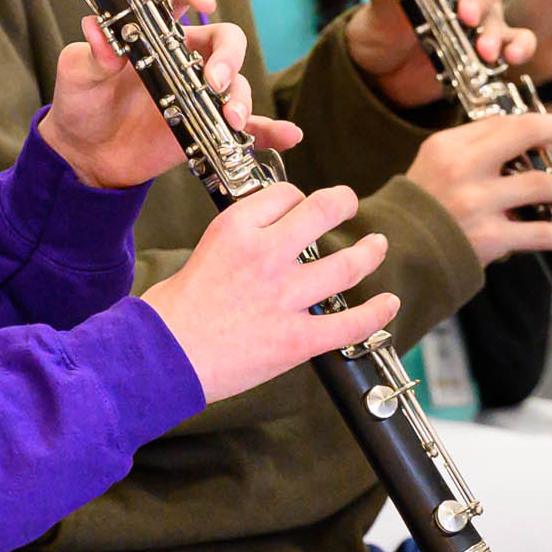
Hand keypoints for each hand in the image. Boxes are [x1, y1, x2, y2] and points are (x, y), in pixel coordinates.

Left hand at [41, 0, 300, 189]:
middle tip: (214, 81)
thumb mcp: (77, 73)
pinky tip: (288, 135)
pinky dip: (270, 130)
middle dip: (228, 56)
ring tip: (231, 119)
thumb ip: (92, 53)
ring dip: (242, 97)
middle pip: (224, 39)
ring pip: (237, 83)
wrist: (85, 153)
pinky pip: (247, 126)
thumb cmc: (80, 101)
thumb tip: (96, 29)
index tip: (203, 1)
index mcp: (152, 31)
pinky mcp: (207, 125)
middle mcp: (183, 56)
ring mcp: (198, 92)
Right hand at [140, 183, 392, 401]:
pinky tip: (389, 304)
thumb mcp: (203, 253)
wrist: (162, 357)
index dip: (296, 197)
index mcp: (237, 229)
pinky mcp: (297, 338)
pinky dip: (377, 314)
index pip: (284, 194)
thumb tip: (267, 244)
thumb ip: (239, 243)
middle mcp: (267, 255)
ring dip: (369, 252)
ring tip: (377, 246)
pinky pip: (349, 324)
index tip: (300, 205)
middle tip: (349, 203)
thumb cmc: (173, 312)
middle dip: (343, 202)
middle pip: (322, 212)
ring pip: (346, 265)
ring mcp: (285, 297)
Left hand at [342, 0, 530, 106]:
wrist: (384, 72)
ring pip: (504, 10)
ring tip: (483, 50)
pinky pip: (518, 40)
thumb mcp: (379, 10)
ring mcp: (482, 15)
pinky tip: (511, 57)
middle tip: (465, 15)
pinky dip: (520, 46)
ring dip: (496, 29)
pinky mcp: (490, 45)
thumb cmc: (385, 28)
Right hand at [406, 113, 551, 262]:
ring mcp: (478, 203)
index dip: (534, 122)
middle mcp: (464, 169)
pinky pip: (543, 233)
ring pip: (543, 185)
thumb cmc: (421, 207)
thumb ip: (473, 147)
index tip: (549, 130)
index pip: (504, 121)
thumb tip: (523, 136)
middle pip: (527, 133)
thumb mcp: (434, 162)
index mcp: (448, 146)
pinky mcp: (490, 237)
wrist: (399, 252)